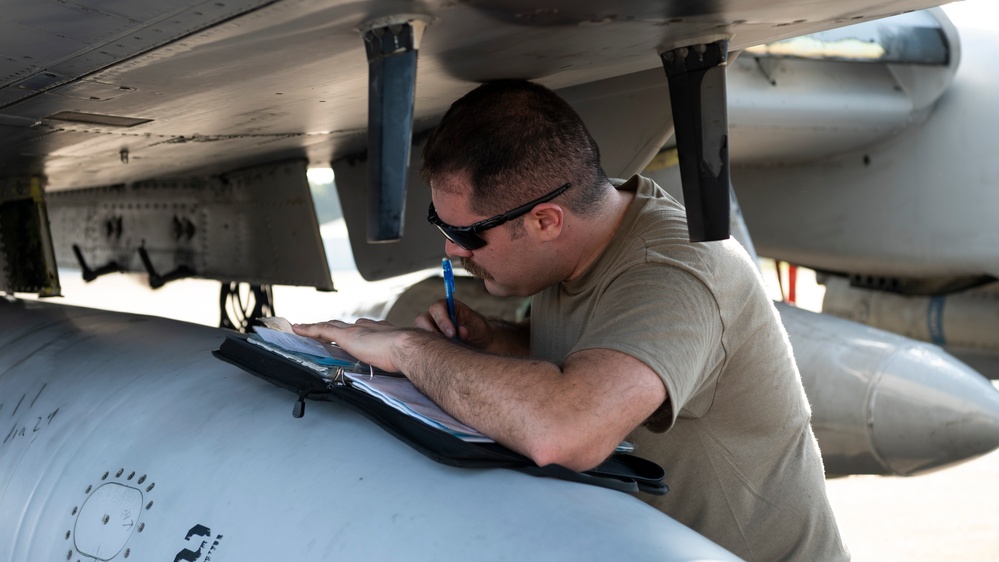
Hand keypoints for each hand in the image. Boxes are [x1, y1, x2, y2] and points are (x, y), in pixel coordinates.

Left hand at [292, 318, 406, 372]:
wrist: (405, 347)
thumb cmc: (406, 354)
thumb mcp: (399, 355)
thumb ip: (396, 358)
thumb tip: (400, 365)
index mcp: (380, 331)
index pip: (362, 329)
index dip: (354, 331)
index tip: (351, 334)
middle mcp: (366, 327)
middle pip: (344, 325)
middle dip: (334, 327)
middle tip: (324, 329)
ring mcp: (354, 330)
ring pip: (330, 326)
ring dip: (316, 328)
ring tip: (304, 329)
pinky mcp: (344, 335)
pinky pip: (321, 330)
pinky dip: (308, 329)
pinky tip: (297, 329)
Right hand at [414, 299, 492, 349]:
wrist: (480, 345)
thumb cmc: (480, 332)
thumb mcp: (480, 329)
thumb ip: (472, 329)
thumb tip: (461, 332)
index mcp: (448, 306)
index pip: (437, 307)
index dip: (442, 319)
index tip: (452, 334)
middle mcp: (435, 316)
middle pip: (422, 320)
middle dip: (431, 333)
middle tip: (446, 346)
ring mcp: (429, 329)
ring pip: (419, 335)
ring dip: (429, 344)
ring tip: (444, 354)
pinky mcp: (427, 342)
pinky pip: (421, 347)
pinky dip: (429, 353)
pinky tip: (441, 359)